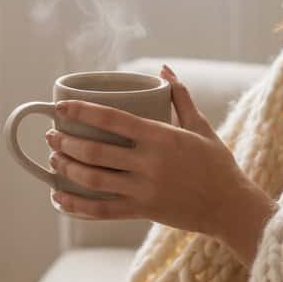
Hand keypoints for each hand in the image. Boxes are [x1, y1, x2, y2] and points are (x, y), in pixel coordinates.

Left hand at [47, 64, 274, 254]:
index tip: (60, 107)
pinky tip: (59, 198)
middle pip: (96, 151)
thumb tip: (164, 69)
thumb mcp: (200, 126)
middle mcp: (150, 163)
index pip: (113, 119)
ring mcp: (144, 189)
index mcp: (162, 137)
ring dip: (68, 169)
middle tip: (52, 136)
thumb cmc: (216, 164)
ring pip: (94, 180)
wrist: (230, 206)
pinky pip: (102, 211)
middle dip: (66, 143)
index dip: (82, 112)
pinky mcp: (143, 211)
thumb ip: (179, 97)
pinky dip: (76, 206)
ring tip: (54, 160)